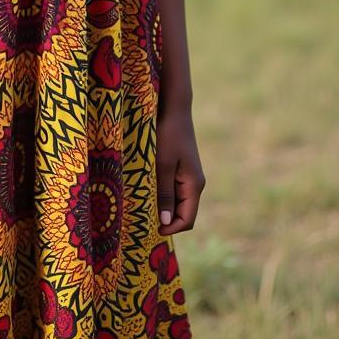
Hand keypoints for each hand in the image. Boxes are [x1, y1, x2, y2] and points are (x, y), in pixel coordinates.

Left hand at [155, 107, 204, 234]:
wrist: (174, 109)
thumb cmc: (168, 135)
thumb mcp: (163, 165)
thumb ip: (165, 193)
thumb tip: (165, 221)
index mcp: (194, 186)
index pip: (187, 220)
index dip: (171, 228)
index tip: (151, 229)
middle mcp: (195, 184)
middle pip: (183, 213)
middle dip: (166, 219)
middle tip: (143, 218)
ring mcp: (189, 176)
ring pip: (178, 202)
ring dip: (163, 206)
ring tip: (143, 204)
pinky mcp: (182, 168)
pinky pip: (174, 189)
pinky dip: (163, 194)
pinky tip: (148, 189)